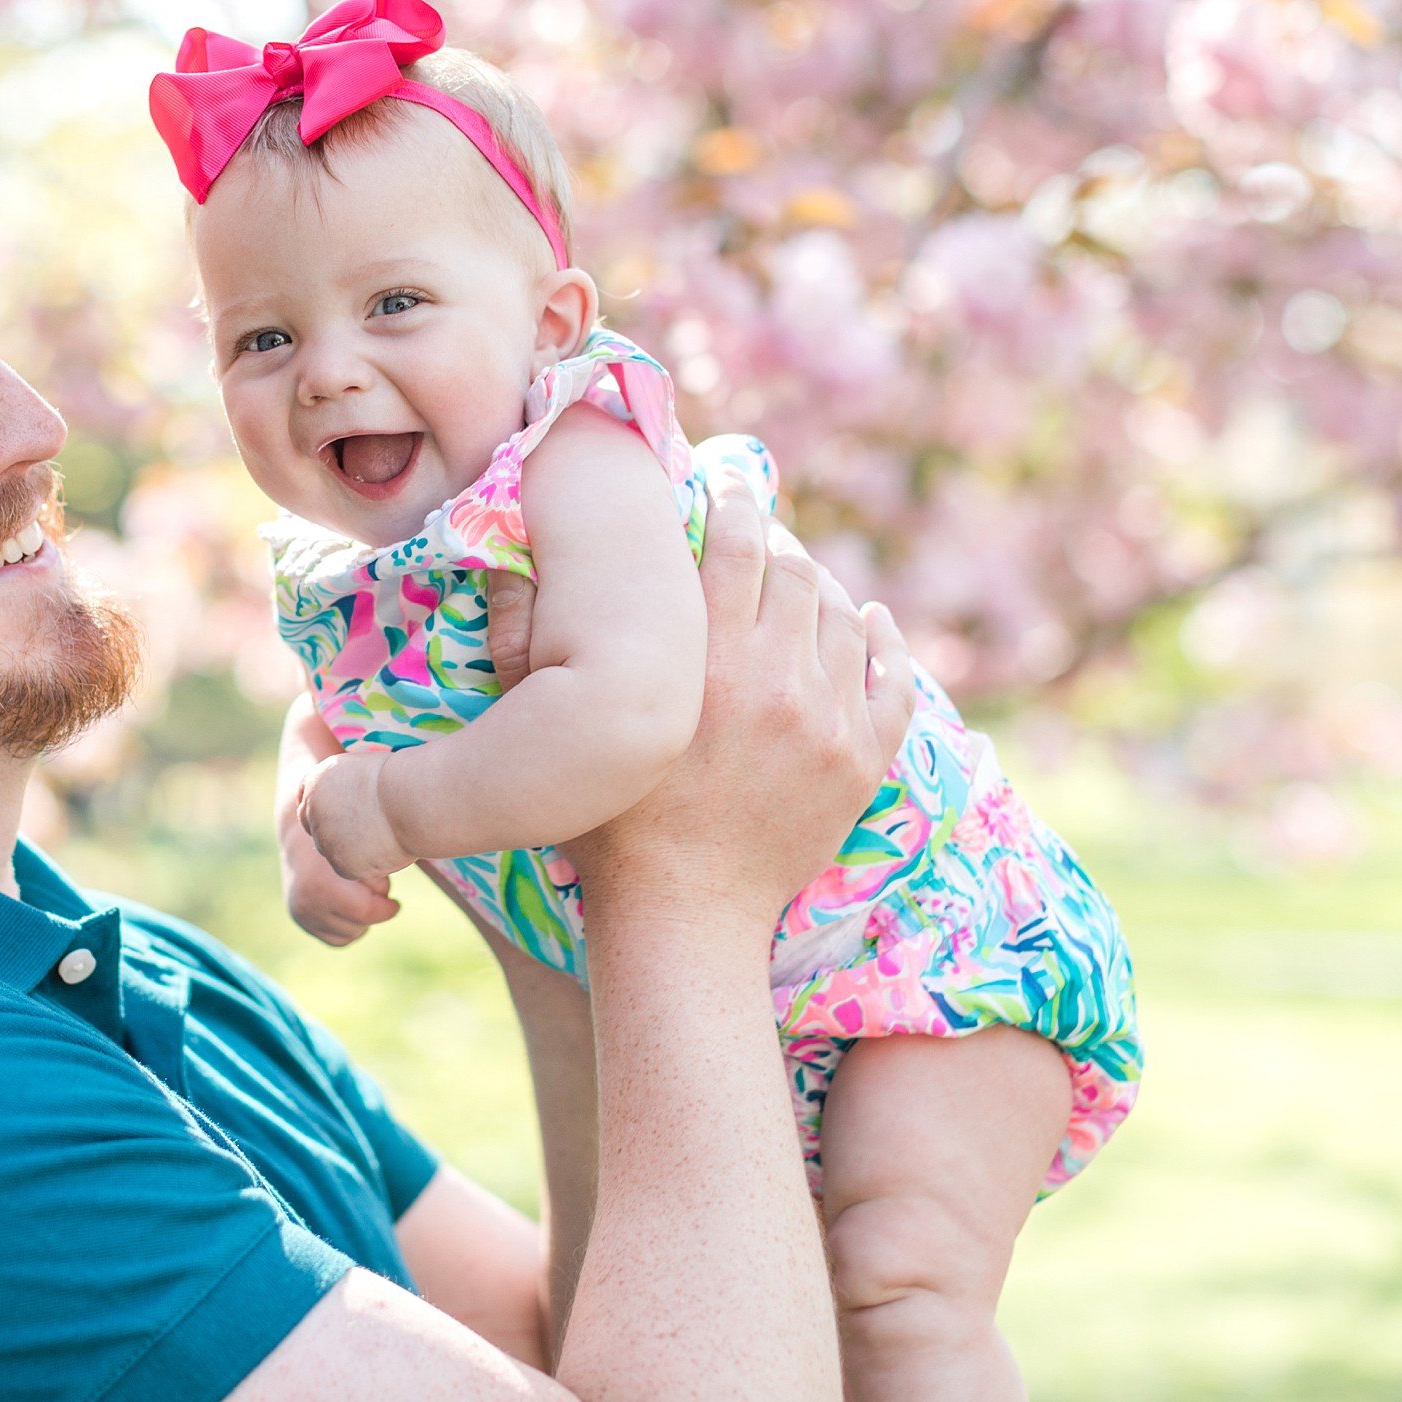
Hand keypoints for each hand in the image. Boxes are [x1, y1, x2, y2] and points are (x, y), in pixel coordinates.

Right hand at [281, 812, 399, 945]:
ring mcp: (301, 914)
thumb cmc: (342, 838)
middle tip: (373, 890)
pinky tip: (350, 906)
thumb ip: (379, 874)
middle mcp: (306, 903)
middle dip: (372, 910)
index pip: (365, 912)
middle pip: (358, 925)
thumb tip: (394, 901)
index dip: (386, 909)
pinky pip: (336, 938)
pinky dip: (349, 927)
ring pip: (348, 935)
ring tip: (359, 894)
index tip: (396, 904)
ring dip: (361, 920)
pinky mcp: (300, 919)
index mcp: (321, 885)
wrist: (302, 836)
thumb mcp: (363, 849)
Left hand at [299, 750, 415, 887]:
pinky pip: (351, 869)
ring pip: (334, 852)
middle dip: (337, 833)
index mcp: (316, 782)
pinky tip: (388, 849)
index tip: (347, 815)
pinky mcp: (341, 864)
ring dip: (354, 849)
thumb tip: (348, 802)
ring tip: (386, 834)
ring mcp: (325, 840)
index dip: (328, 811)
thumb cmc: (401, 778)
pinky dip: (368, 865)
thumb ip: (345, 786)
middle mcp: (313, 811)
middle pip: (318, 831)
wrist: (411, 799)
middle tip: (367, 831)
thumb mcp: (363, 769)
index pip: (309, 803)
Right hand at [561, 471, 916, 937]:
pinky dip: (883, 641)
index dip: (736, 502)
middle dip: (779, 542)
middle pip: (796, 572)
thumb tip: (508, 570)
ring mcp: (828, 721)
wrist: (683, 916)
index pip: (736, 542)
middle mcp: (773, 680)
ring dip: (822, 589)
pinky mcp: (861, 762)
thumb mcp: (553, 729)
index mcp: (702, 661)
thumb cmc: (606, 825)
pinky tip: (869, 621)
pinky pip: (893, 680)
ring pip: (843, 617)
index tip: (727, 485)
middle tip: (760, 535)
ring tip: (800, 580)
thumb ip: (527, 648)